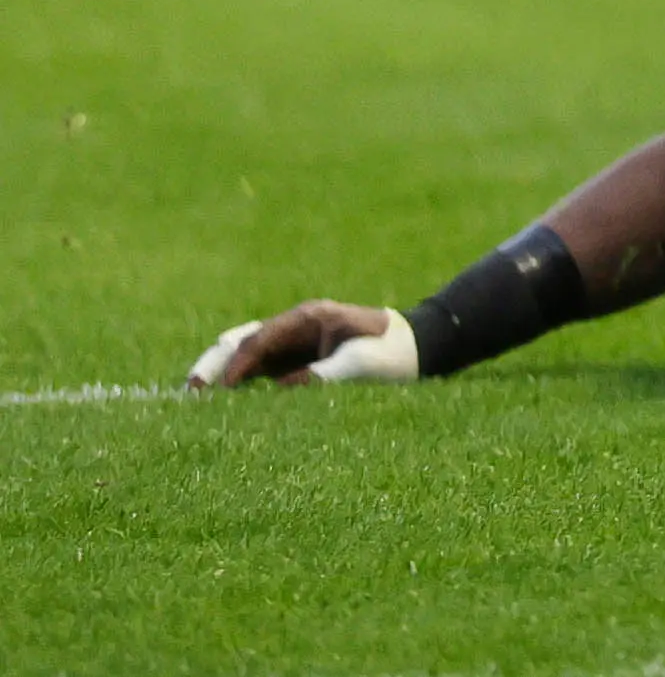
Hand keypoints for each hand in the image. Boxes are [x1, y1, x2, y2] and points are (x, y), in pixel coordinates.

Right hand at [187, 301, 420, 388]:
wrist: (413, 349)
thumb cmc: (390, 352)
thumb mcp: (361, 364)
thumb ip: (324, 374)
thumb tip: (283, 390)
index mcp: (308, 318)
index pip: (260, 338)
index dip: (237, 363)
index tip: (221, 389)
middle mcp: (293, 327)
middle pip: (241, 340)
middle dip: (214, 363)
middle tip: (190, 391)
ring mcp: (290, 343)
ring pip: (243, 355)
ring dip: (220, 375)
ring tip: (195, 401)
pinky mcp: (292, 361)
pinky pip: (256, 371)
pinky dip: (237, 384)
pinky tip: (221, 407)